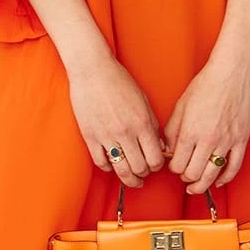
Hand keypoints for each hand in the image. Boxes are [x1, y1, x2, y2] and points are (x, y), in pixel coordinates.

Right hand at [66, 50, 165, 187]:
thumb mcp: (143, 100)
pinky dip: (108, 168)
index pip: (155, 158)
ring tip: (131, 179)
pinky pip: (101, 162)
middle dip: (144, 174)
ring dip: (129, 179)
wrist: (92, 70)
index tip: (155, 165)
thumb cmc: (118, 81)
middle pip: (140, 168)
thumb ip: (152, 124)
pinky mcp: (90, 136)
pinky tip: (112, 165)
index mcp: (142, 123)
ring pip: (122, 170)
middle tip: (144, 173)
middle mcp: (126, 132)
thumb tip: (159, 146)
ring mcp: (107, 136)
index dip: (157, 166)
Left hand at [163, 62, 249, 192]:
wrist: (231, 73)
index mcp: (190, 131)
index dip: (173, 169)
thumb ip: (172, 130)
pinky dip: (225, 178)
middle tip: (183, 175)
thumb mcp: (180, 106)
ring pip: (212, 174)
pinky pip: (234, 166)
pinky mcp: (241, 139)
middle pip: (193, 173)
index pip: (177, 164)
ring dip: (202, 184)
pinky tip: (218, 181)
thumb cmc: (206, 85)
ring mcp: (227, 141)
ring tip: (196, 186)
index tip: (173, 166)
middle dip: (185, 177)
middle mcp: (208, 139)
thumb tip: (168, 149)